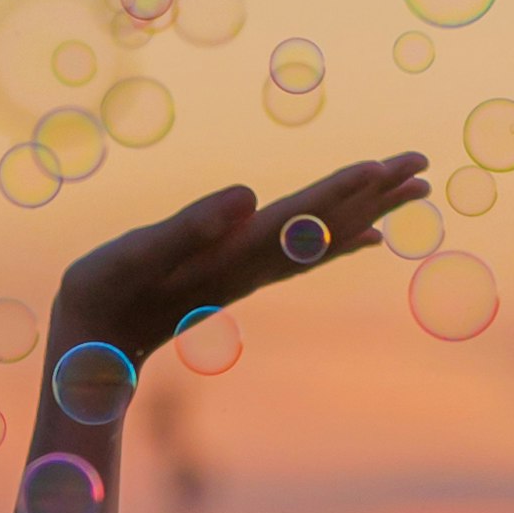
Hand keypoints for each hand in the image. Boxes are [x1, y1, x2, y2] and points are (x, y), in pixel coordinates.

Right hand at [57, 158, 429, 362]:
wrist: (91, 349)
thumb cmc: (102, 294)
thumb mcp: (135, 255)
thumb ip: (189, 227)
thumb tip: (246, 194)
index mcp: (231, 256)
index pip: (297, 219)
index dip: (339, 191)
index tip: (383, 167)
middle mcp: (252, 265)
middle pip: (326, 227)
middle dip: (374, 194)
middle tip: (422, 164)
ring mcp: (249, 272)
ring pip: (323, 238)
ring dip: (369, 211)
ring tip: (414, 189)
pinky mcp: (239, 274)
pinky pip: (304, 254)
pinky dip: (340, 240)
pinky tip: (368, 237)